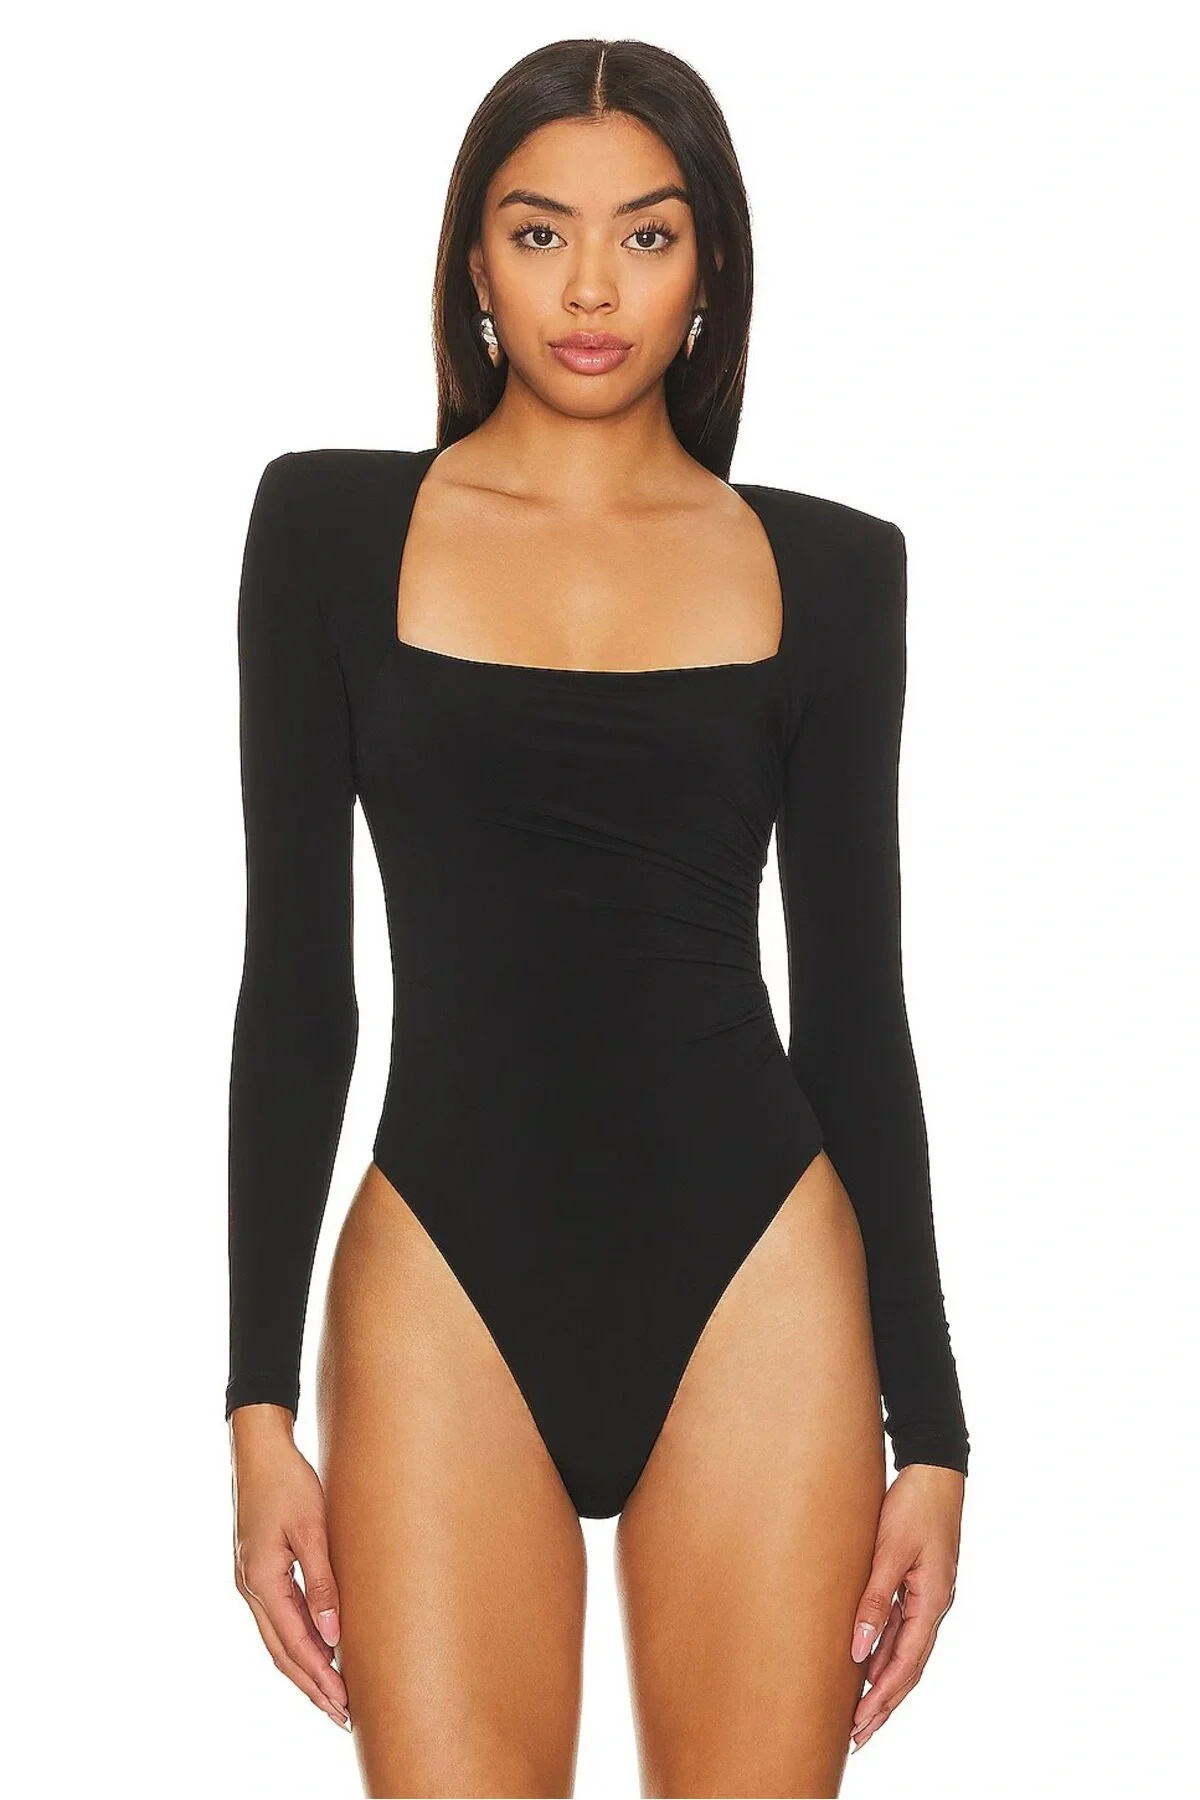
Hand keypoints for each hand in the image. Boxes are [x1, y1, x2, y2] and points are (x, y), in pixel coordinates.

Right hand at [229, 1406, 350, 1729]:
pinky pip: (276, 1619)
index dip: (320, 1677)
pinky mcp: (257, 1570)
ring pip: (277, 1639)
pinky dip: (296, 1642)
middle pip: (281, 1652)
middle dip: (312, 1686)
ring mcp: (250, 1580)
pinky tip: (316, 1650)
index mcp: (261, 1580)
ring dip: (304, 1668)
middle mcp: (250, 1588)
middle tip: (341, 1716)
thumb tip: (333, 1634)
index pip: (294, 1644)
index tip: (345, 1703)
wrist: (259, 1449)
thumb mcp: (312, 1528)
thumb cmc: (288, 1481)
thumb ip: (322, 1582)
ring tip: (331, 1695)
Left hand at [847, 1462, 963, 1751]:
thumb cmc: (912, 1506)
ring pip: (906, 1652)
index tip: (860, 1724)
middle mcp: (934, 1605)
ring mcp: (929, 1596)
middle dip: (883, 1704)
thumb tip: (859, 1649)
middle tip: (858, 1737)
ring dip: (884, 1683)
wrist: (933, 1472)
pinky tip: (868, 1665)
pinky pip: (903, 1629)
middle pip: (909, 1667)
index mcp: (932, 1601)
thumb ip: (874, 1600)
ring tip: (860, 1713)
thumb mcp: (888, 1550)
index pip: (906, 1664)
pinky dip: (886, 1653)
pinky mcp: (919, 1584)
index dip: (882, 1697)